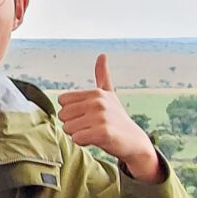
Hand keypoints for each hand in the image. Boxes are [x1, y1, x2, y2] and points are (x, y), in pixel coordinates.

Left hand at [58, 55, 164, 182]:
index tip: (86, 115)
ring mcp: (101, 117)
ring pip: (68, 128)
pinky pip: (77, 138)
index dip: (71, 111)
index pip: (62, 100)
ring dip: (78, 134)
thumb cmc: (117, 118)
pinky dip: (83, 142)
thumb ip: (102, 76)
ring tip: (94, 132)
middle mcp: (98, 102)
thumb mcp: (109, 95)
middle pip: (63, 115)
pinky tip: (96, 140)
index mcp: (95, 92)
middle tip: (90, 126)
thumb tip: (102, 55)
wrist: (134, 142)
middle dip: (73, 124)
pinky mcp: (103, 132)